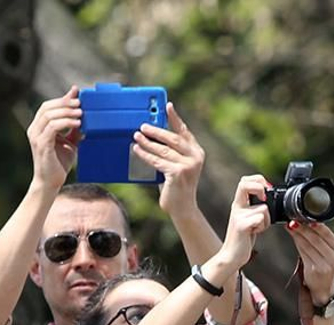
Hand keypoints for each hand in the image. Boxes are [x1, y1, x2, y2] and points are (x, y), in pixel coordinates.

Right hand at [28, 87, 82, 190]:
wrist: (51, 183)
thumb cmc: (58, 163)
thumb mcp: (69, 142)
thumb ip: (73, 128)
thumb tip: (82, 113)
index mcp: (38, 127)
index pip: (47, 106)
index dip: (62, 99)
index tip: (77, 94)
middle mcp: (34, 130)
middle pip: (47, 107)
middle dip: (65, 102)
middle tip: (80, 103)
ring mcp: (36, 137)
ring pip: (49, 115)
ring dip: (67, 111)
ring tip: (81, 113)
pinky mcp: (42, 145)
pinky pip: (53, 127)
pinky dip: (66, 122)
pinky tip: (77, 123)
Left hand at [134, 103, 204, 219]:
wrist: (183, 209)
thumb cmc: (177, 188)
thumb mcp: (176, 167)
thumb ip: (170, 154)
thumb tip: (152, 138)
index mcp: (197, 152)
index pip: (184, 131)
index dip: (175, 118)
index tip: (167, 105)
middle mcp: (195, 157)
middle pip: (172, 138)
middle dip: (156, 131)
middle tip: (143, 126)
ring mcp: (188, 165)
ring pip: (163, 150)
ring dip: (147, 142)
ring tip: (136, 137)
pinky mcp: (177, 173)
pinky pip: (157, 161)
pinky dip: (145, 155)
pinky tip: (137, 150)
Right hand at [220, 175, 271, 270]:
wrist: (232, 256)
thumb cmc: (243, 238)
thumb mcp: (250, 219)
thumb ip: (256, 208)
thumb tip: (270, 198)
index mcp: (239, 204)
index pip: (245, 181)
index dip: (257, 180)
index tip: (266, 189)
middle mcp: (237, 208)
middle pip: (245, 183)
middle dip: (259, 186)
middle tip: (264, 199)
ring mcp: (238, 216)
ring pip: (263, 207)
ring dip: (266, 219)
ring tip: (258, 228)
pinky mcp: (241, 226)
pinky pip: (260, 218)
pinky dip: (263, 226)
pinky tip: (255, 232)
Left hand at [289, 221, 333, 305]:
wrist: (322, 288)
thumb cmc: (323, 266)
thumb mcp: (327, 252)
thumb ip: (319, 239)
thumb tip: (305, 221)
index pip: (327, 234)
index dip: (316, 225)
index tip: (305, 216)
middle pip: (316, 238)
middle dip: (303, 228)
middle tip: (293, 219)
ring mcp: (324, 265)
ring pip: (308, 245)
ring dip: (297, 234)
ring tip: (290, 225)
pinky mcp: (314, 270)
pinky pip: (303, 253)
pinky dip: (297, 242)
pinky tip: (293, 236)